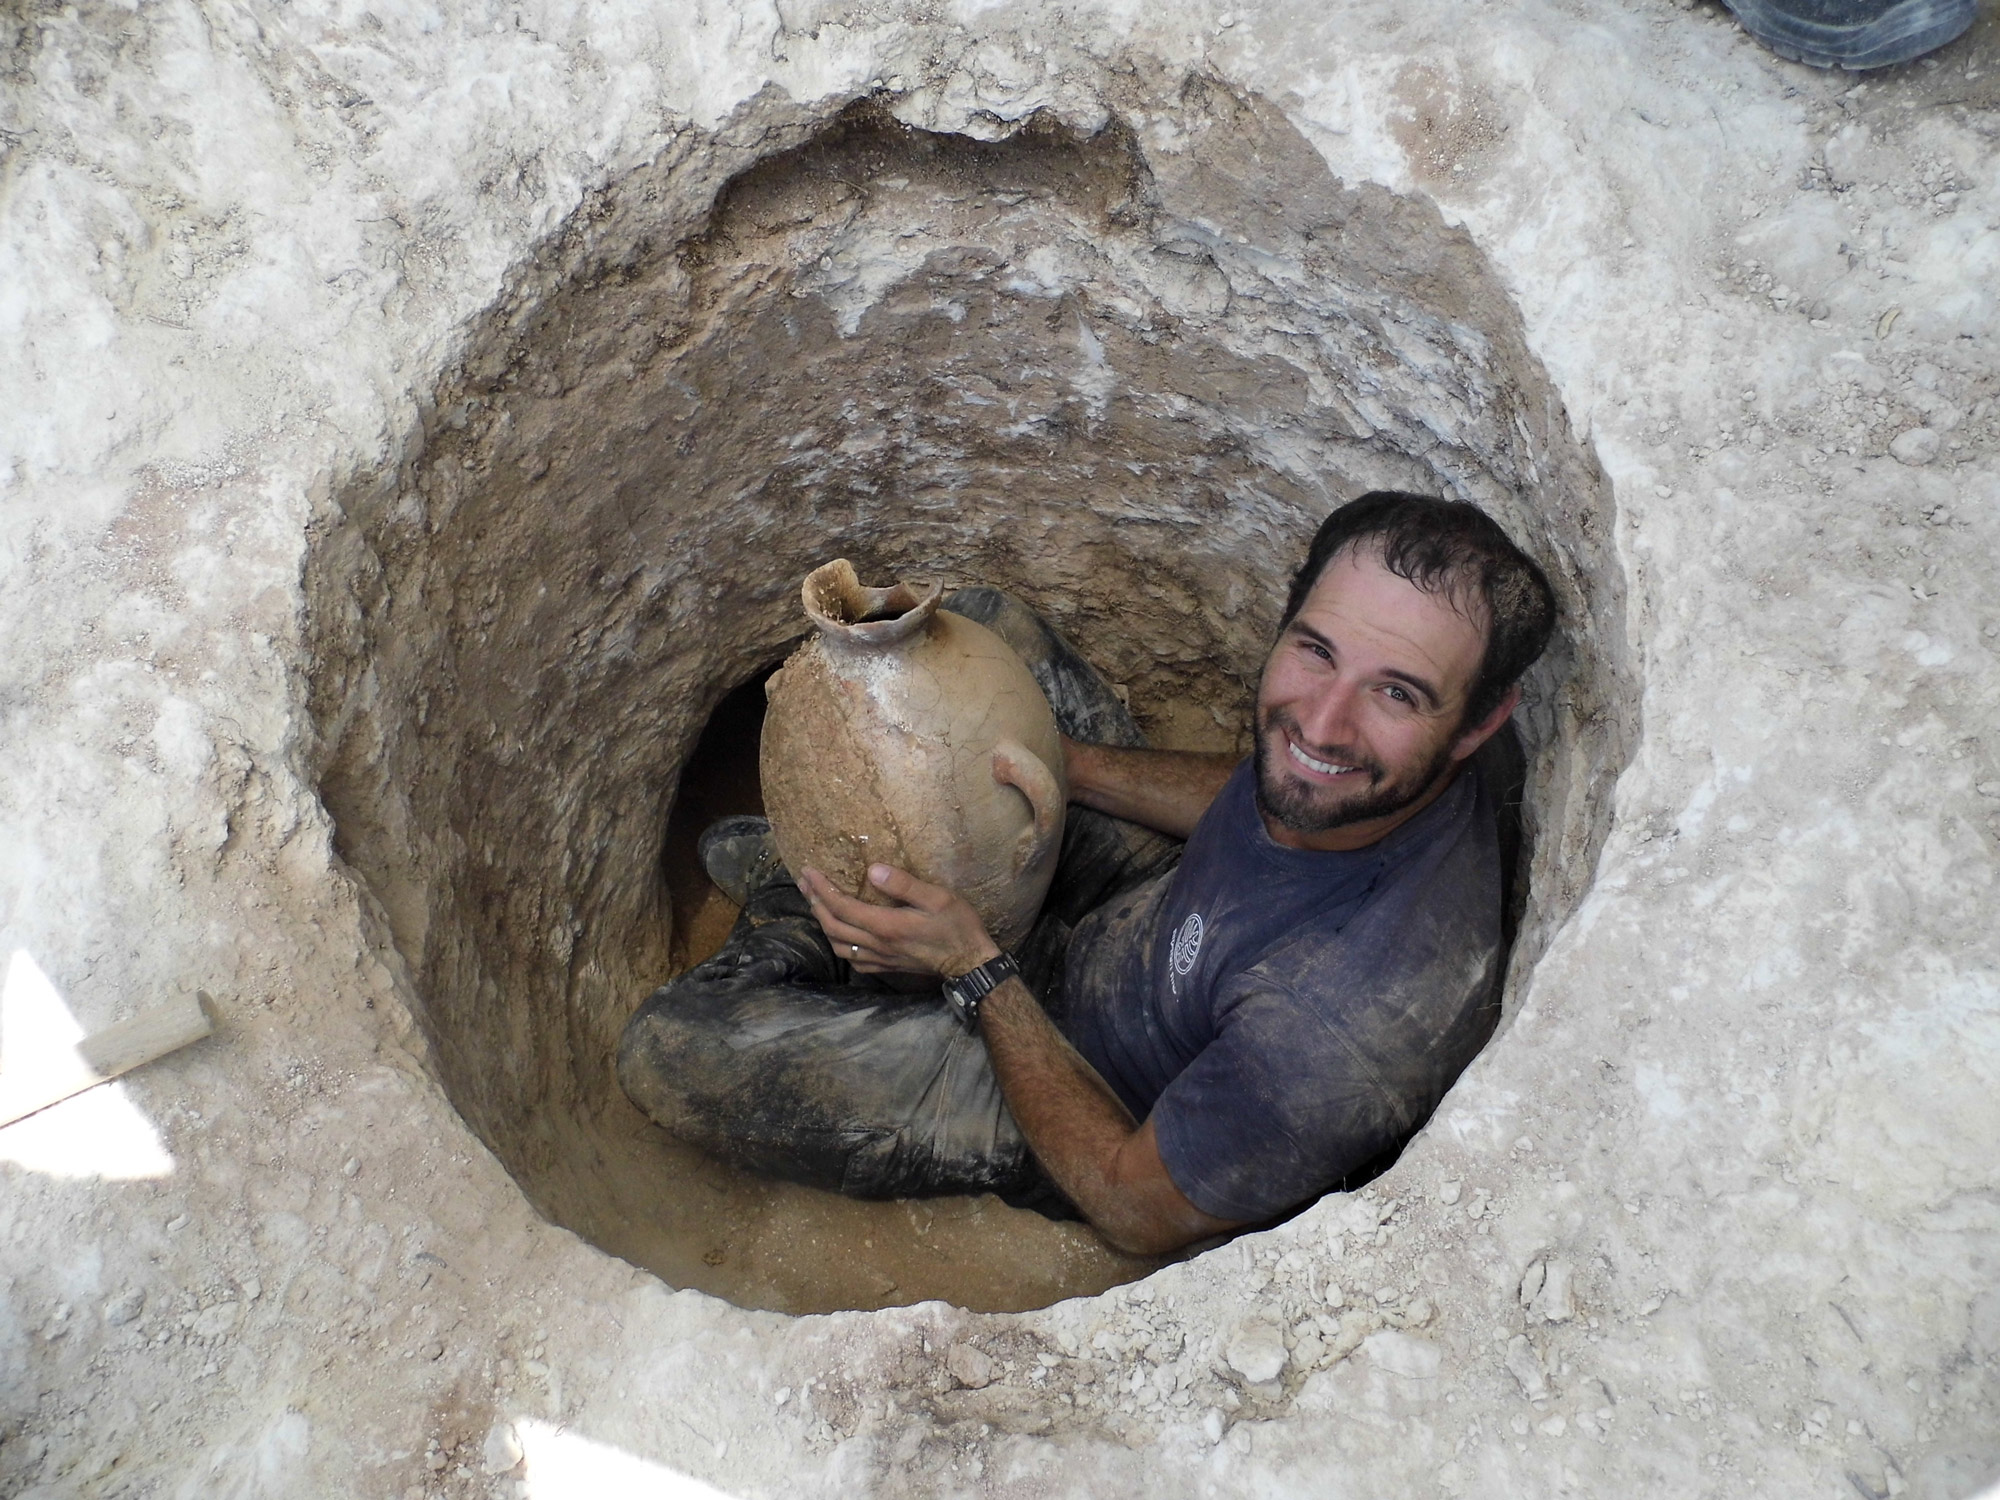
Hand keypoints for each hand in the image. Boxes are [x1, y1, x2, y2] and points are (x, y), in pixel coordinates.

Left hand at [798, 864, 1001, 978]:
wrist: (970, 963)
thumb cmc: (957, 926)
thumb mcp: (937, 898)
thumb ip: (904, 884)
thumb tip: (873, 871)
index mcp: (886, 925)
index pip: (842, 906)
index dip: (822, 888)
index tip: (809, 870)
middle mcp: (876, 944)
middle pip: (832, 925)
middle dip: (814, 902)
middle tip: (804, 882)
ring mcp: (879, 958)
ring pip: (837, 944)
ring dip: (822, 923)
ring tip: (815, 903)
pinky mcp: (886, 967)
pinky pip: (852, 959)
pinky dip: (838, 944)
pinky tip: (838, 934)